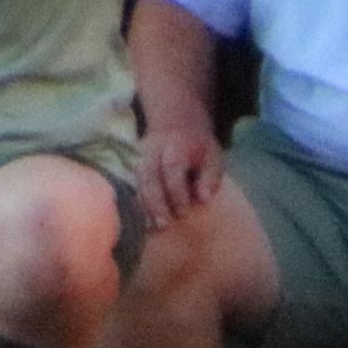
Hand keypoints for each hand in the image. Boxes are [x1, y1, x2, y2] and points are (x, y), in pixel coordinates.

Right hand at [136, 116, 223, 231]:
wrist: (176, 120)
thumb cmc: (198, 145)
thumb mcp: (213, 155)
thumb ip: (210, 177)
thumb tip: (203, 199)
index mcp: (175, 146)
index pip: (172, 168)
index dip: (177, 191)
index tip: (184, 212)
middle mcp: (153, 150)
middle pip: (149, 175)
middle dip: (155, 201)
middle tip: (164, 224)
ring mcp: (141, 156)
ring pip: (138, 180)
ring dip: (144, 204)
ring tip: (152, 227)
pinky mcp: (136, 164)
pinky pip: (135, 184)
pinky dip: (139, 202)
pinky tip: (145, 221)